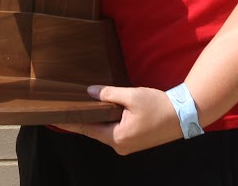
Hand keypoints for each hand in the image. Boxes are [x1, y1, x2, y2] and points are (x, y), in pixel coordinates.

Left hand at [54, 85, 181, 154]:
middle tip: (65, 106)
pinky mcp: (134, 141)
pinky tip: (101, 111)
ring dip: (95, 119)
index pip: (86, 129)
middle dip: (82, 119)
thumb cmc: (158, 106)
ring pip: (104, 131)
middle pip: (94, 131)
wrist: (183, 116)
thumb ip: (109, 94)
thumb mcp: (131, 96)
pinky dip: (106, 122)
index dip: (70, 122)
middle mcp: (120, 145)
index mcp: (117, 137)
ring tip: (80, 106)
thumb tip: (89, 92)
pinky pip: (114, 131)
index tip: (54, 117)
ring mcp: (127, 145)